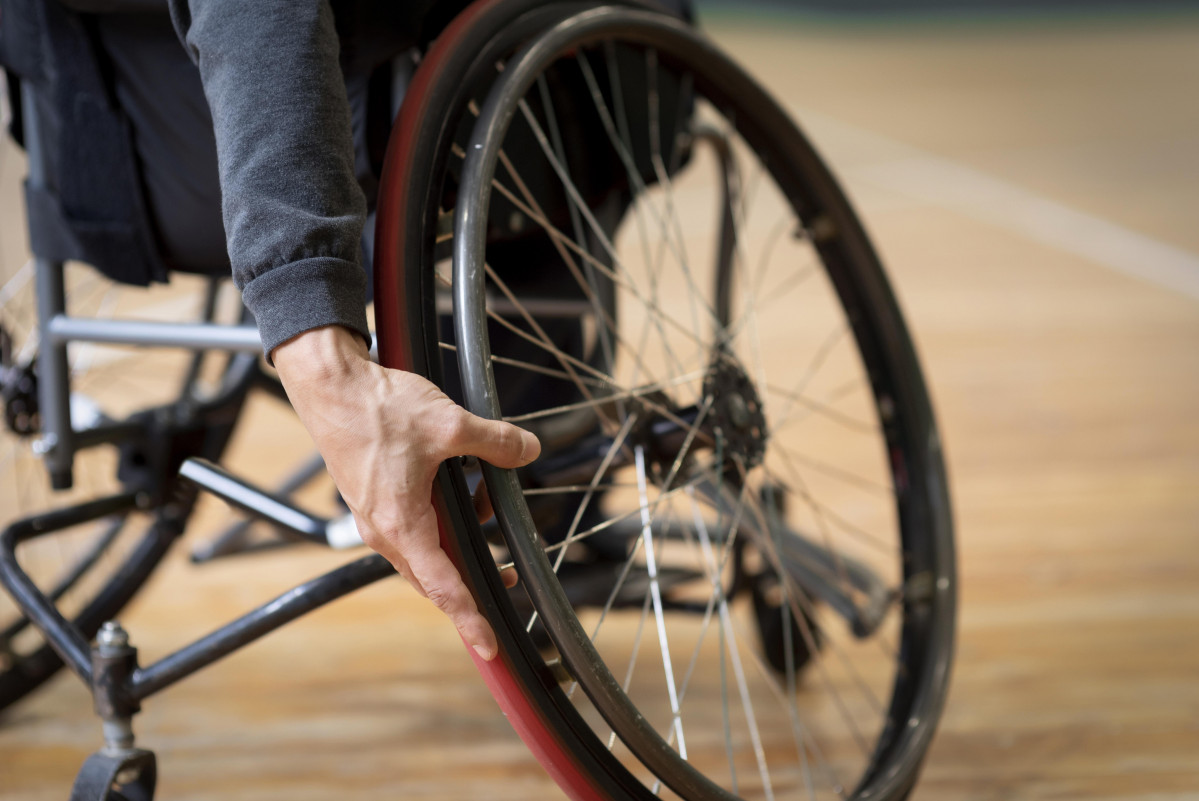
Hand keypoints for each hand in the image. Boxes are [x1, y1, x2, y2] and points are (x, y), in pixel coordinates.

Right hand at [272, 325, 539, 659]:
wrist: (329, 386)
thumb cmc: (376, 408)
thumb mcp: (449, 424)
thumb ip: (494, 442)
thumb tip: (527, 449)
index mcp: (403, 524)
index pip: (444, 586)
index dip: (470, 617)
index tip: (488, 644)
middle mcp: (385, 531)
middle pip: (435, 577)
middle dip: (473, 580)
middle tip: (507, 579)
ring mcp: (376, 518)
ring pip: (426, 550)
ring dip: (459, 539)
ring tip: (487, 504)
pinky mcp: (374, 501)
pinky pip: (414, 528)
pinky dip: (443, 520)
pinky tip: (462, 487)